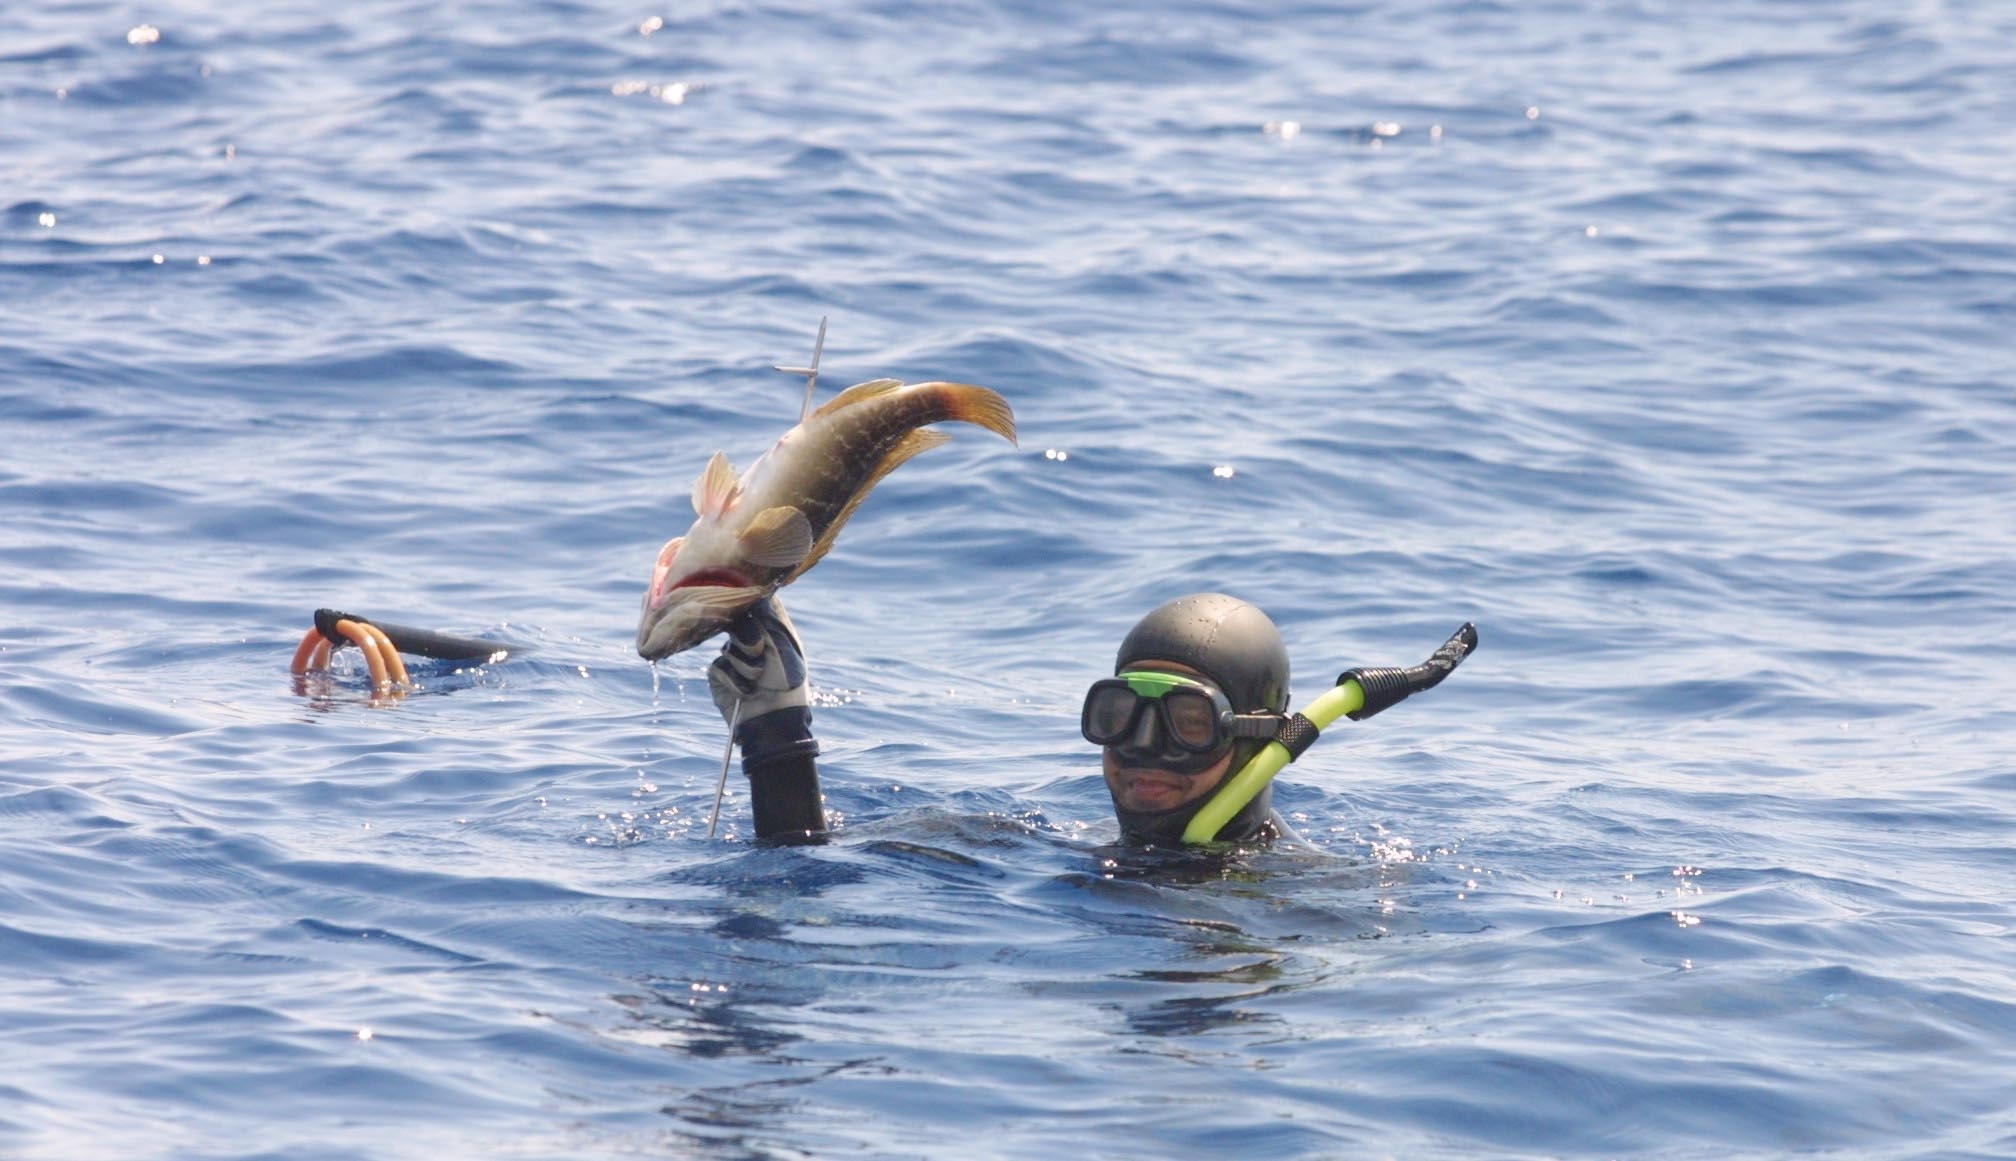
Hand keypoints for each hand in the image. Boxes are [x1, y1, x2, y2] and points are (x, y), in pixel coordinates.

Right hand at [708, 596, 807, 729]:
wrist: (774, 721)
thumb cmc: (787, 682)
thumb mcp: (782, 645)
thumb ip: (766, 616)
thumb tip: (756, 589)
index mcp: (773, 629)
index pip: (754, 604)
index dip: (749, 603)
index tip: (749, 605)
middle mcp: (753, 640)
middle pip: (737, 622)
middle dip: (748, 637)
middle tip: (760, 650)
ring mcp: (733, 656)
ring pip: (728, 647)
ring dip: (746, 664)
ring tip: (759, 680)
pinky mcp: (719, 675)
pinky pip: (719, 668)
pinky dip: (735, 680)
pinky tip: (747, 692)